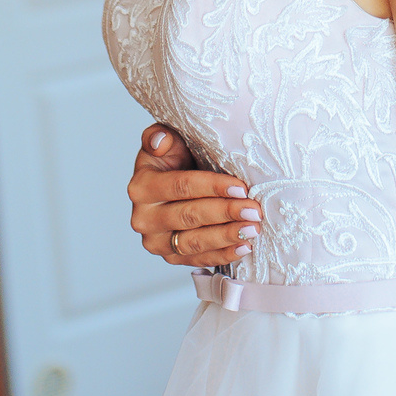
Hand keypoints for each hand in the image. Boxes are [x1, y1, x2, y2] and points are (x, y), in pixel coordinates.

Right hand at [127, 124, 259, 265]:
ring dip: (227, 236)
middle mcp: (144, 218)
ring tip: (254, 229)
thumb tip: (160, 142)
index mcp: (141, 187)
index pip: (181, 186)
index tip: (241, 187)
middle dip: (225, 213)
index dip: (212, 187)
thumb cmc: (175, 157)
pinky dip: (223, 255)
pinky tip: (245, 247)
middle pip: (189, 216)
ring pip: (194, 243)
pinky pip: (199, 260)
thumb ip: (159, 136)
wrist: (173, 183)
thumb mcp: (168, 140)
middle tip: (254, 210)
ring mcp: (156, 242)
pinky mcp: (171, 257)